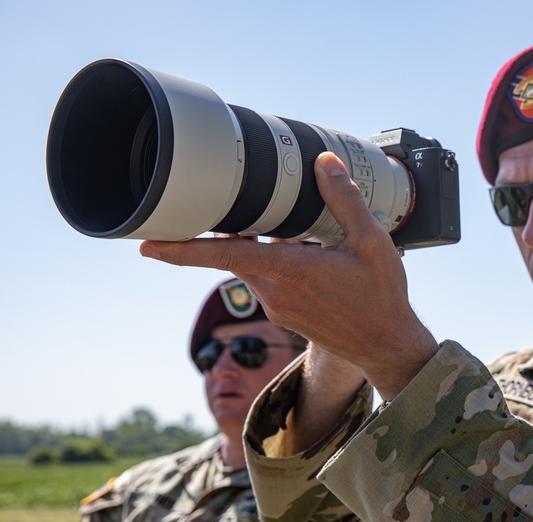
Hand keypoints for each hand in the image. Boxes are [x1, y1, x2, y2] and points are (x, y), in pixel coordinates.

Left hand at [140, 152, 438, 398]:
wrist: (387, 346)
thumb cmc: (381, 298)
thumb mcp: (372, 242)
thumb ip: (344, 200)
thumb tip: (324, 165)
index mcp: (288, 271)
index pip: (222, 255)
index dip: (180, 250)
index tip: (145, 246)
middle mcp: (274, 291)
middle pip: (236, 253)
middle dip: (232, 230)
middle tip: (228, 207)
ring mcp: (279, 307)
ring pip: (255, 266)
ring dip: (264, 247)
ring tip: (298, 233)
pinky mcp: (286, 316)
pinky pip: (270, 281)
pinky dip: (279, 264)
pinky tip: (311, 256)